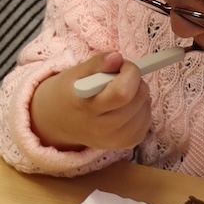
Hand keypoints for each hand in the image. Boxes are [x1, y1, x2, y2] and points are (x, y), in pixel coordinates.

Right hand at [30, 54, 152, 154]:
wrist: (57, 123)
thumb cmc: (68, 94)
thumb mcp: (74, 74)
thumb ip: (97, 64)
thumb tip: (118, 58)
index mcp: (88, 109)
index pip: (122, 93)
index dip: (129, 73)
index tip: (121, 64)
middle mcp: (103, 130)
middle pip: (138, 100)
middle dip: (135, 81)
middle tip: (120, 76)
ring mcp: (115, 140)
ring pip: (146, 109)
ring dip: (140, 94)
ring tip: (121, 92)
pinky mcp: (126, 145)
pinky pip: (147, 122)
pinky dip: (142, 108)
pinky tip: (127, 105)